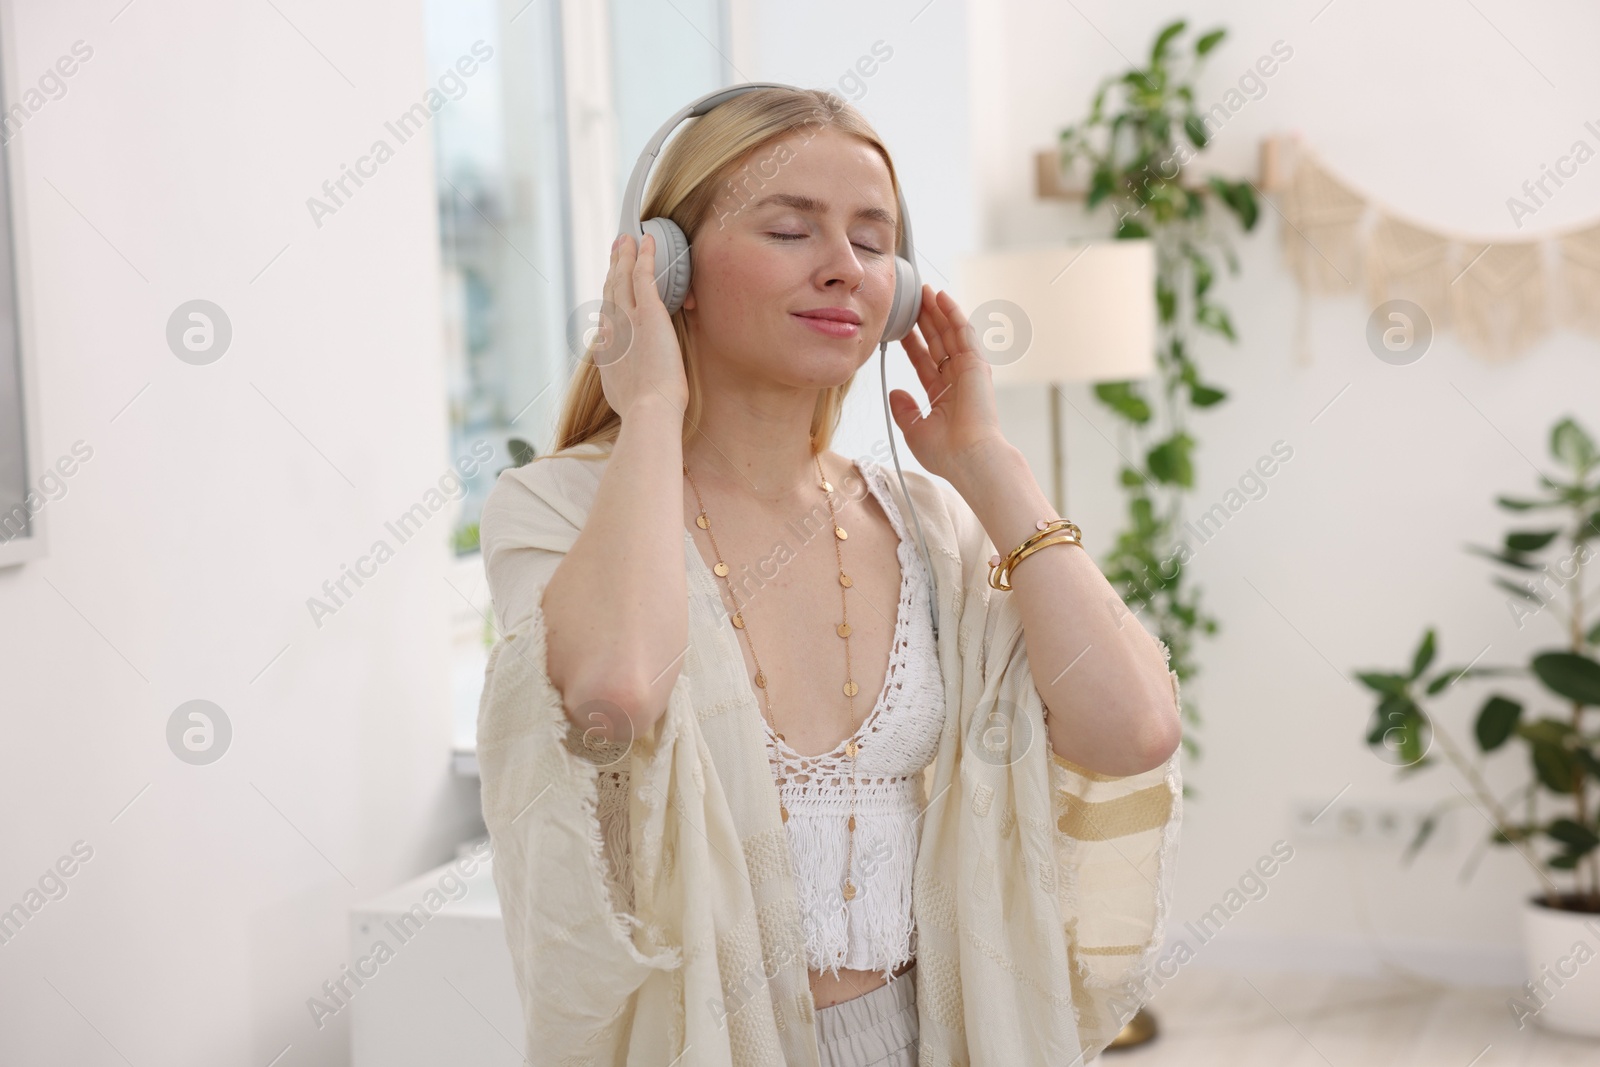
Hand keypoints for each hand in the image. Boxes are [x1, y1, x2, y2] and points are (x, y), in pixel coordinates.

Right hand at [594, 232, 689, 417]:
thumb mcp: (624, 397)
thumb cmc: (643, 411)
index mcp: (607, 351)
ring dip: (625, 256)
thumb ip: (623, 384)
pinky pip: (643, 276)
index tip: (609, 285)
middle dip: (612, 269)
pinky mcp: (648, 313)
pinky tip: (646, 241)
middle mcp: (613, 330)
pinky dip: (644, 256)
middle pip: (610, 291)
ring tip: (627, 239)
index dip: (607, 298)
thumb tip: (625, 387)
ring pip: (623, 278)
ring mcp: (628, 319)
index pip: (606, 316)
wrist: (648, 409)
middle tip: (615, 250)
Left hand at [887, 284, 1007, 481]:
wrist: (968, 458)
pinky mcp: (977, 364)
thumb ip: (905, 409)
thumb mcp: (915, 429)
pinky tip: (942, 297)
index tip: (899, 328)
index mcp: (943, 394)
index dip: (911, 342)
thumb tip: (895, 392)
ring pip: (950, 332)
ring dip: (938, 311)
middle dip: (925, 320)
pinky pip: (963, 332)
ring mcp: (968, 370)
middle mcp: (956, 379)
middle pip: (937, 342)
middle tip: (912, 300)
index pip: (924, 361)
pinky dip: (953, 313)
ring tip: (925, 291)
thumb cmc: (946, 453)